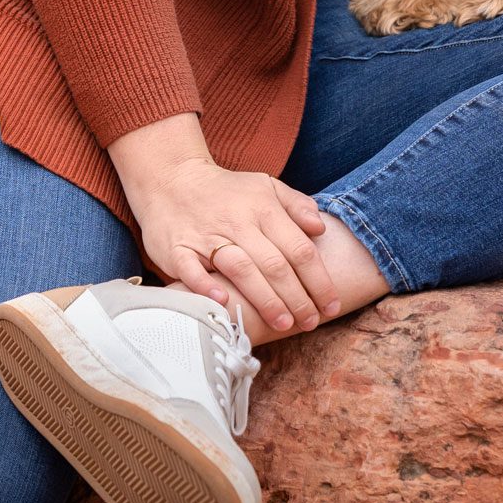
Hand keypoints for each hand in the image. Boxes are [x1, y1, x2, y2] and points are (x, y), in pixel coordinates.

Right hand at [130, 159, 340, 333]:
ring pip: (241, 268)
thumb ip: (296, 205)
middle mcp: (237, 221)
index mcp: (263, 207)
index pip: (298, 247)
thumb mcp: (265, 186)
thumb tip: (320, 229)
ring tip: (283, 323)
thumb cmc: (226, 191)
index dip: (318, 279)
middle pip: (274, 263)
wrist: (171, 179)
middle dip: (297, 297)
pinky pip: (192, 269)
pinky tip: (224, 302)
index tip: (331, 305)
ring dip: (265, 298)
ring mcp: (206, 234)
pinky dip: (207, 286)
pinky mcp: (177, 247)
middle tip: (311, 323)